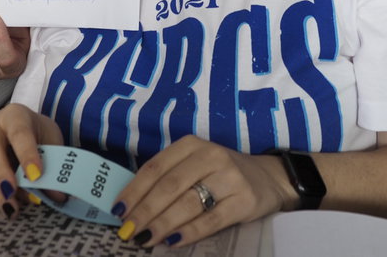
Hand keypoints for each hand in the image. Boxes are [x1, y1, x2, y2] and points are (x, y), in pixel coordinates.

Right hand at [0, 103, 64, 217]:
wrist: (24, 126)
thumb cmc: (37, 131)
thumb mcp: (51, 140)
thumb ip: (53, 163)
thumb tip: (57, 195)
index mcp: (14, 115)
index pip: (19, 132)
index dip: (27, 153)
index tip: (36, 175)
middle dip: (1, 171)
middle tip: (12, 191)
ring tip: (11, 207)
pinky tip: (8, 207)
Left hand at [110, 136, 292, 247]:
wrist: (269, 178)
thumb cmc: (220, 174)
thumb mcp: (194, 165)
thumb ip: (167, 178)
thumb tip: (130, 207)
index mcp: (191, 144)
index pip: (155, 168)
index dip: (134, 191)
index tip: (118, 211)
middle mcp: (210, 156)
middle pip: (169, 186)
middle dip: (144, 211)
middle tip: (128, 231)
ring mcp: (229, 177)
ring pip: (188, 203)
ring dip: (162, 224)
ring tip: (145, 239)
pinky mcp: (244, 200)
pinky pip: (211, 220)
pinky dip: (189, 232)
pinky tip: (172, 242)